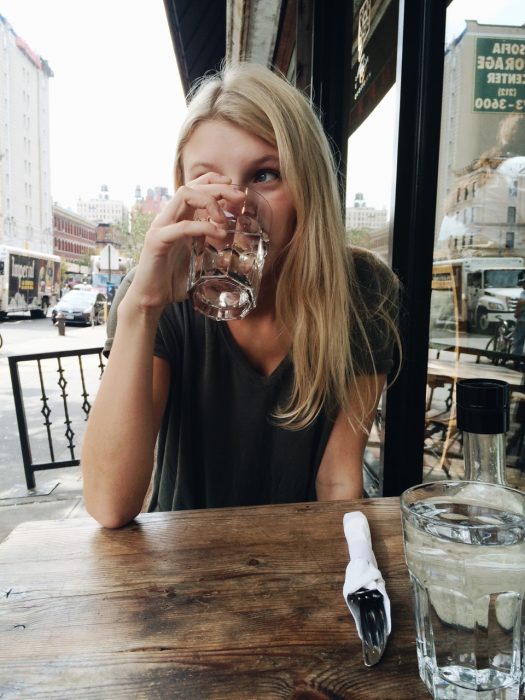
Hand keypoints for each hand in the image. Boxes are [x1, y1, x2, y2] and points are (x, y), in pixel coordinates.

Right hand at [123, 174, 245, 312]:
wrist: (151, 299)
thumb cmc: (173, 280)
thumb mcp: (197, 258)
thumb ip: (209, 246)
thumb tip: (232, 245)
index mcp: (176, 219)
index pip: (194, 187)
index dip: (214, 182)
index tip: (235, 189)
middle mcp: (167, 218)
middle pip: (192, 187)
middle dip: (219, 188)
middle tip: (240, 198)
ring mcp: (161, 228)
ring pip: (184, 196)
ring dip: (210, 202)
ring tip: (225, 221)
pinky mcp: (157, 242)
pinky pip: (183, 227)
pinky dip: (204, 227)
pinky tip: (219, 236)